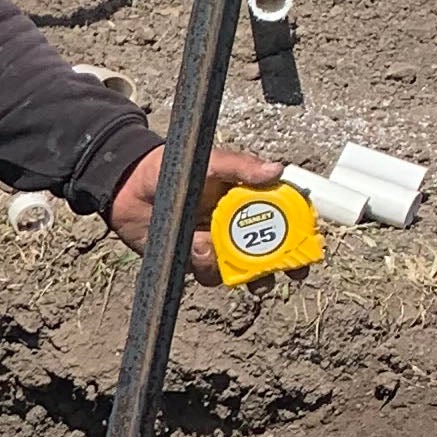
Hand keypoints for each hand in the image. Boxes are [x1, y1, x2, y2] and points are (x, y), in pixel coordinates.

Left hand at [102, 143, 284, 285]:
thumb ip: (238, 165)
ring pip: (242, 269)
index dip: (299, 232)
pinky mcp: (192, 260)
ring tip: (233, 261)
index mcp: (247, 201)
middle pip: (270, 252)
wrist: (126, 188)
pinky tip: (195, 247)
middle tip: (291, 271)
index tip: (310, 243)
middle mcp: (235, 227)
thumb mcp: (207, 162)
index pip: (283, 218)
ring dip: (246, 272)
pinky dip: (208, 267)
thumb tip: (276, 169)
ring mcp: (215, 245)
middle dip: (283, 265)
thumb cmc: (171, 167)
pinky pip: (210, 274)